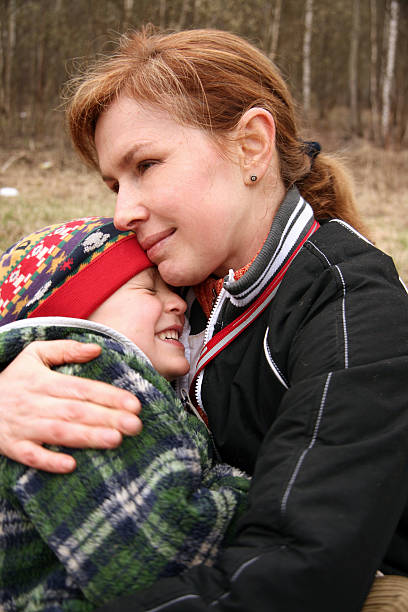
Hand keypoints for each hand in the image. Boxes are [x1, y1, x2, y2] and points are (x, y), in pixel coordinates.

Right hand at [0, 340, 141, 472]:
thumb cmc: (13, 379)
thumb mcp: (34, 354)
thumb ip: (66, 349)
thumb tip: (97, 349)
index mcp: (43, 380)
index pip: (82, 388)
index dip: (108, 396)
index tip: (134, 404)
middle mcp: (35, 403)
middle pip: (76, 411)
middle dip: (107, 418)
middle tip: (135, 425)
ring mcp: (23, 426)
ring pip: (59, 432)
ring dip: (87, 437)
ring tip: (116, 440)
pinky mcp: (12, 446)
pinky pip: (30, 456)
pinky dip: (48, 461)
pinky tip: (70, 465)